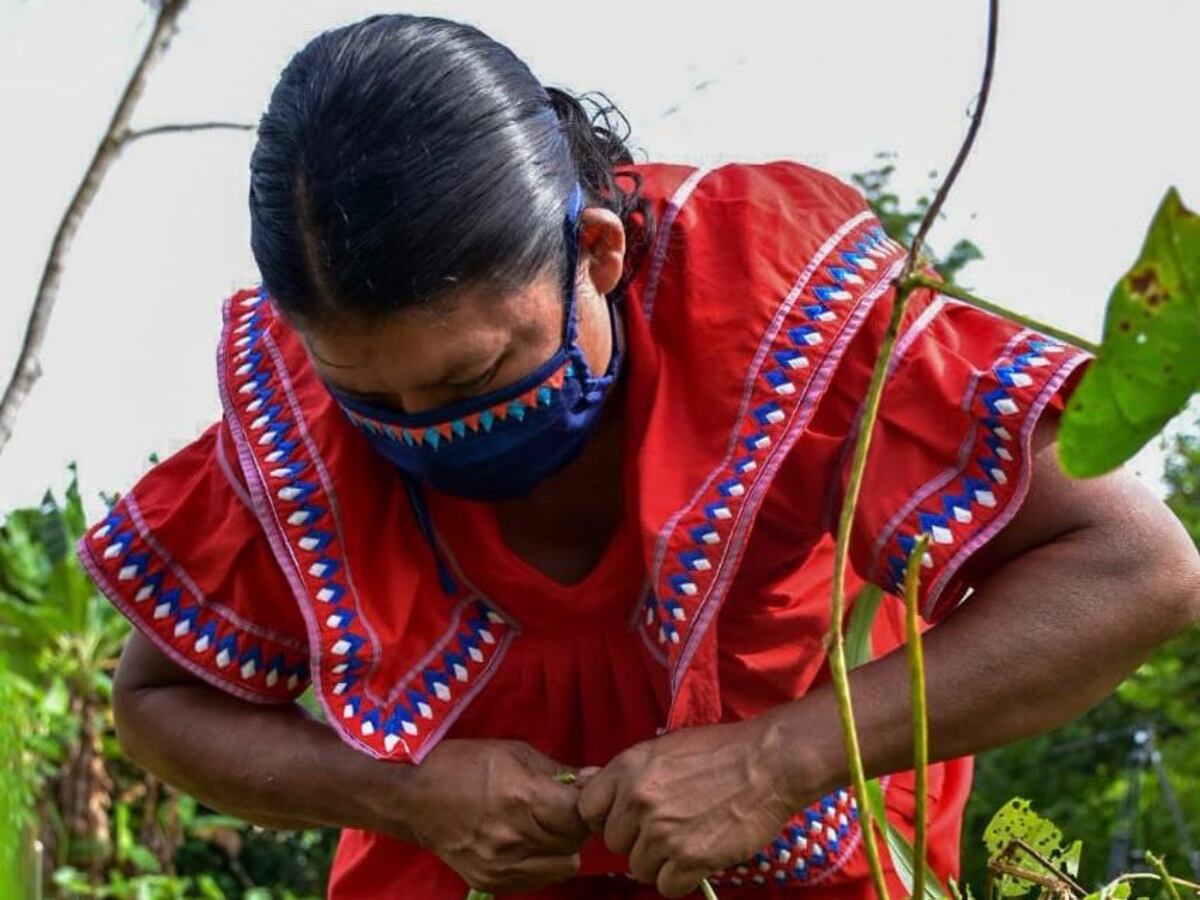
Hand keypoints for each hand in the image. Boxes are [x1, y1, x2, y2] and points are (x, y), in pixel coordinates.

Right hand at [401, 739, 588, 893]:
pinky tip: (527, 842)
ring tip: (545, 826)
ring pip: (564, 866)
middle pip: (575, 842)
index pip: (580, 815)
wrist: (413, 799)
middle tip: (562, 808)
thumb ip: (558, 771)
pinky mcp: (491, 883)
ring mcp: (501, 866)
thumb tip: (596, 779)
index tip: (579, 794)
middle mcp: (513, 838)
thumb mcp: (514, 752)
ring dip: (563, 847)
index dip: (586, 803)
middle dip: (576, 824)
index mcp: (521, 799)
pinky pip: (540, 879)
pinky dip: (543, 862)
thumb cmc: (464, 764)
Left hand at [578, 719, 793, 897]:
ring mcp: (663, 832)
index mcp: (627, 768)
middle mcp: (638, 800)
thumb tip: (583, 781)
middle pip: (614, 843)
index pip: (587, 809)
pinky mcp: (690, 858)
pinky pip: (667, 886)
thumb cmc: (719, 751)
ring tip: (689, 837)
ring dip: (661, 861)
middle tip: (668, 826)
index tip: (626, 817)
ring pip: (639, 868)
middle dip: (636, 840)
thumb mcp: (663, 748)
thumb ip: (623, 772)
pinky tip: (700, 855)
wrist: (768, 763)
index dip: (606, 817)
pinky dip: (682, 878)